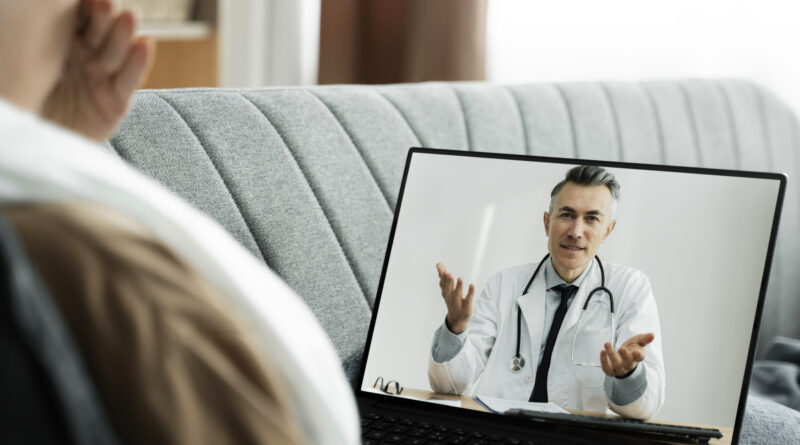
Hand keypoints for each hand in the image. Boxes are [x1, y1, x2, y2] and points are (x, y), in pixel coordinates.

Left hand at [41, 0, 153, 141]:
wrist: (32, 153)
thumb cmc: (24, 107)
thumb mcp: (29, 68)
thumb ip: (48, 39)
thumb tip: (54, 8)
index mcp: (58, 44)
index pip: (75, 18)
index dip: (85, 6)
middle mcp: (83, 58)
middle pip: (97, 31)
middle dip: (102, 16)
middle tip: (104, 2)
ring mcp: (100, 80)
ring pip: (114, 52)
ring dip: (123, 34)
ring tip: (129, 17)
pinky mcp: (115, 103)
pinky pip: (128, 81)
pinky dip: (137, 64)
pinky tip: (145, 46)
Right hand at [436, 263, 474, 334]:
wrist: (457, 319)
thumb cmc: (452, 300)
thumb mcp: (447, 289)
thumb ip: (443, 276)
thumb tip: (438, 264)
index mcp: (446, 293)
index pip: (443, 285)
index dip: (443, 279)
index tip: (444, 271)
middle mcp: (450, 298)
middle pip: (449, 290)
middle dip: (449, 282)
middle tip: (450, 274)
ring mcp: (458, 303)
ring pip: (457, 295)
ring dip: (458, 287)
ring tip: (460, 278)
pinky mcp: (467, 307)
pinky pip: (469, 299)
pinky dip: (470, 293)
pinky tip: (472, 285)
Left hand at [600, 333, 654, 377]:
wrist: (624, 358)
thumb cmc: (632, 348)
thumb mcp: (639, 341)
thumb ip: (645, 338)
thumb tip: (652, 335)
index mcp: (637, 358)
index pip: (639, 358)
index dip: (638, 355)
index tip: (636, 351)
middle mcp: (629, 365)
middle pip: (628, 363)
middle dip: (625, 356)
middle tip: (621, 348)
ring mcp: (620, 369)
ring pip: (616, 365)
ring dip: (611, 355)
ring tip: (607, 344)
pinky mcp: (611, 370)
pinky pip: (607, 368)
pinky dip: (604, 361)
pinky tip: (603, 351)